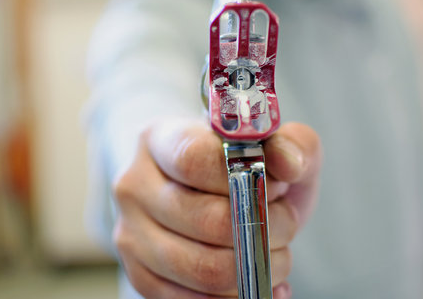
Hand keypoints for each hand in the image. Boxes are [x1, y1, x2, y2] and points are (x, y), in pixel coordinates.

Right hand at [113, 117, 321, 297]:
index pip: (194, 160)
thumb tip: (287, 163)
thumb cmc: (244, 168)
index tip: (274, 186)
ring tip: (275, 253)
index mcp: (158, 139)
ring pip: (202, 268)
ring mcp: (132, 234)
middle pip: (204, 219)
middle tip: (285, 224)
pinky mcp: (141, 275)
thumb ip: (290, 144)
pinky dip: (236, 297)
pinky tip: (258, 279)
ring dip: (254, 267)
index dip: (245, 177)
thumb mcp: (274, 147)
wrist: (219, 195)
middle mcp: (135, 186)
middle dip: (262, 229)